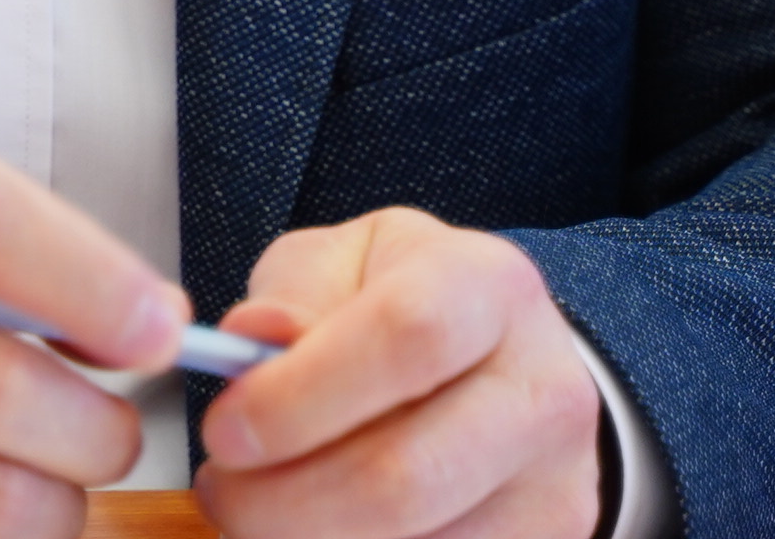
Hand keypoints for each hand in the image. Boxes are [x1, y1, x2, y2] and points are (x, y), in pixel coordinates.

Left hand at [197, 208, 604, 538]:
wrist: (511, 365)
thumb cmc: (412, 308)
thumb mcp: (348, 263)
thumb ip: (294, 293)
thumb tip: (250, 337)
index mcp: (488, 288)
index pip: (404, 339)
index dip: (300, 395)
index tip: (226, 428)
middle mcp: (539, 389)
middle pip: (404, 476)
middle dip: (283, 500)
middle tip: (221, 490)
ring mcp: (553, 484)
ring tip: (258, 509)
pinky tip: (315, 530)